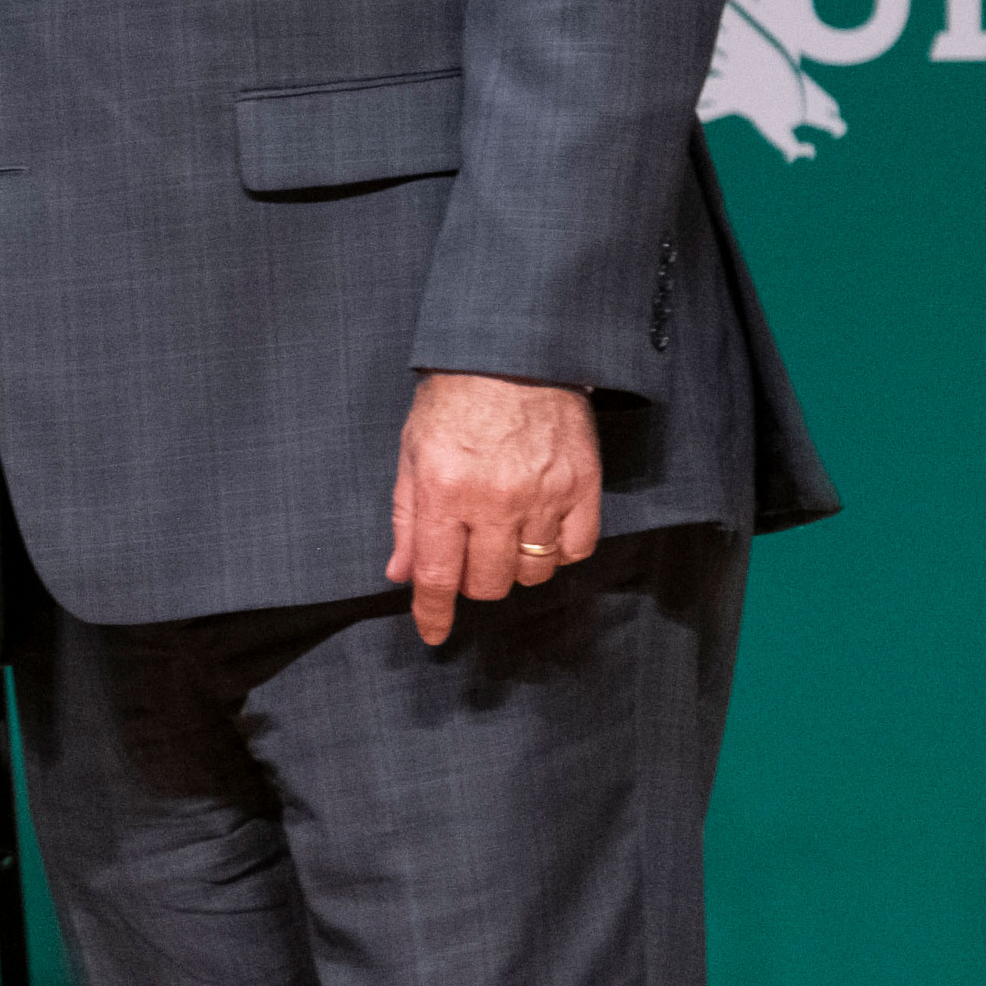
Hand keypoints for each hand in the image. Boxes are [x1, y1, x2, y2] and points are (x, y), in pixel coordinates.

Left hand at [387, 370, 600, 647]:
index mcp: (445, 491)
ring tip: (505, 537)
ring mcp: (545, 495)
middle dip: (473, 581)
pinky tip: (542, 530)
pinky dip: (558, 551)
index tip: (432, 634)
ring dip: (515, 567)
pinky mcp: (583, 486)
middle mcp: (495, 500)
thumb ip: (406, 517)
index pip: (439, 576)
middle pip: (489, 582)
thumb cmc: (455, 398)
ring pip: (534, 572)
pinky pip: (576, 549)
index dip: (434, 614)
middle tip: (469, 555)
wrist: (514, 351)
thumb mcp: (413, 452)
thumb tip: (401, 573)